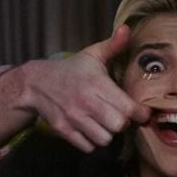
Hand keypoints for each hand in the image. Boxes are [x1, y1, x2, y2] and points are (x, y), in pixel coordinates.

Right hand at [21, 25, 149, 152]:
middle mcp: (85, 102)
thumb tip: (127, 29)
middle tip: (120, 116)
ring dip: (108, 133)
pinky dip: (92, 142)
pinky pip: (88, 147)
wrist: (35, 83)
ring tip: (105, 123)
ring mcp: (73, 118)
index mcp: (96, 83)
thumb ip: (113, 45)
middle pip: (118, 126)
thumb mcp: (92, 55)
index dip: (140, 112)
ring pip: (104, 139)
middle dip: (123, 123)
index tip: (140, 111)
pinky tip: (91, 129)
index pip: (128, 108)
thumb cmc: (71, 70)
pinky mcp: (64, 130)